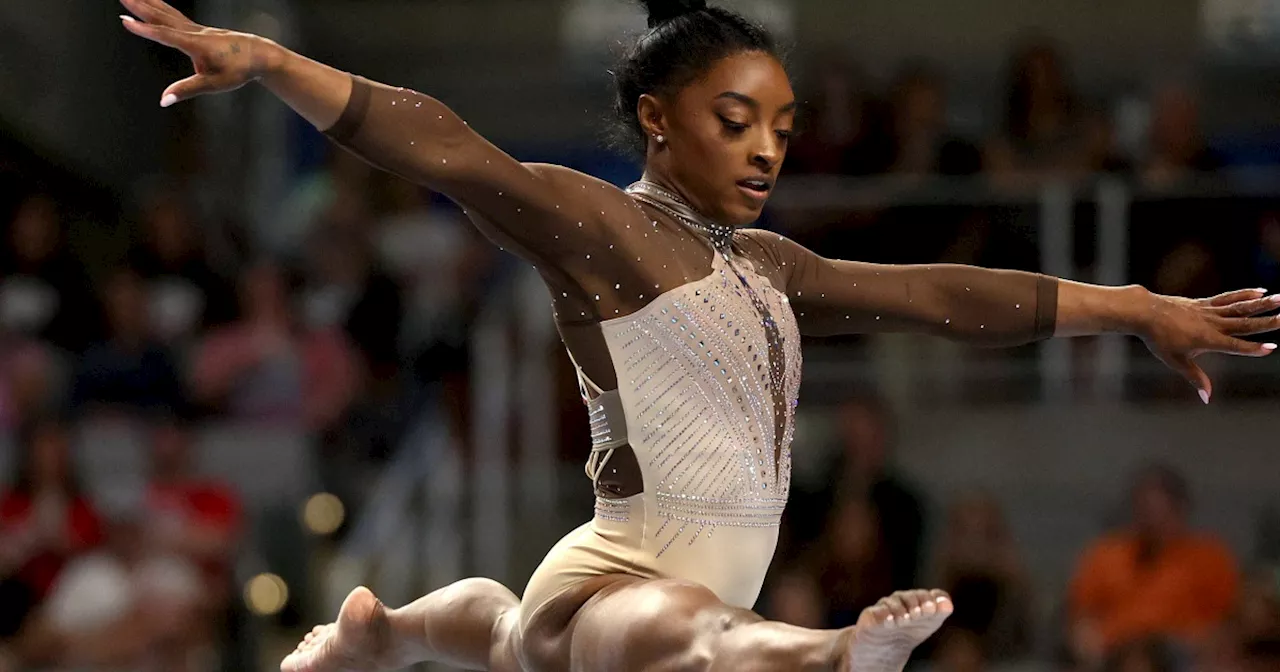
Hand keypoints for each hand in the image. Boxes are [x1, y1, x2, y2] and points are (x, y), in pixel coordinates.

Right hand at [119, 0, 274, 105]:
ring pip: (168, 13)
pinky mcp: (198, 29)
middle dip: (141, 7)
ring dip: (148, 3)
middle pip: (163, 18)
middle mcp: (195, 32)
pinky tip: (153, 3)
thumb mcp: (214, 85)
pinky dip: (161, 7)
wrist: (258, 54)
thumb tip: (163, 100)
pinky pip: (174, 15)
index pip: (166, 35)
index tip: (125, 21)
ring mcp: (197, 28)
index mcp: (196, 45)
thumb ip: (187, 90)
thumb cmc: (238, 71)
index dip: (145, 29)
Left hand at [1138, 288, 1279, 401]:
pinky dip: (1244, 294)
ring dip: (1262, 304)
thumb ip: (1195, 378)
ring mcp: (1208, 311)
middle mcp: (1211, 324)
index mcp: (1206, 340)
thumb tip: (1207, 398)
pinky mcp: (1204, 303)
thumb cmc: (1158, 339)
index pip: (1234, 346)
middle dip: (1267, 323)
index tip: (1272, 347)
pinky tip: (1260, 291)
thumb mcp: (1175, 361)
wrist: (1144, 312)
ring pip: (1240, 307)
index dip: (1252, 348)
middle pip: (1243, 324)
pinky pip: (1228, 298)